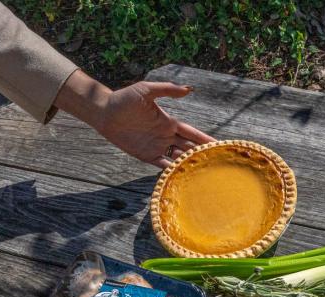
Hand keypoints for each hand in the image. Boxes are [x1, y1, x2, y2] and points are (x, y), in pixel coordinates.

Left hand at [56, 71, 213, 166]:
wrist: (104, 112)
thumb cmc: (124, 99)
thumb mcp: (146, 90)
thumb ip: (166, 90)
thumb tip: (188, 90)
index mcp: (169, 122)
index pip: (192, 133)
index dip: (205, 139)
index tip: (220, 145)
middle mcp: (166, 136)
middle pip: (189, 147)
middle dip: (202, 155)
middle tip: (218, 164)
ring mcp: (157, 147)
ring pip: (178, 158)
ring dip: (190, 165)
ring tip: (205, 174)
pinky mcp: (146, 156)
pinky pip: (162, 165)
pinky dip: (173, 171)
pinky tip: (184, 178)